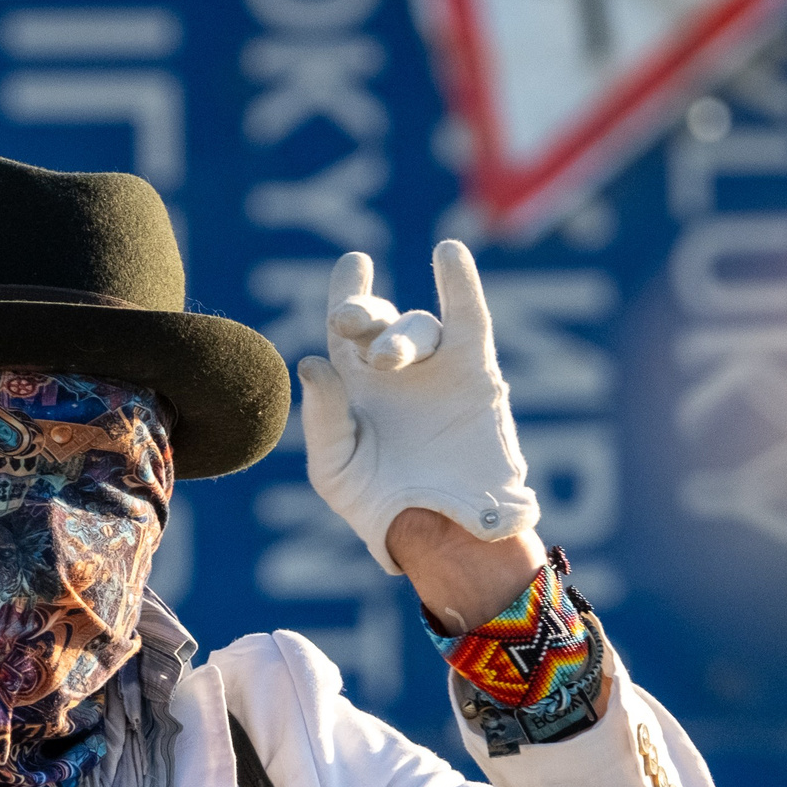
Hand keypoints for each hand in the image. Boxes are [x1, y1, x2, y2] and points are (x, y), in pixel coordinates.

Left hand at [297, 241, 540, 577]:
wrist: (444, 532)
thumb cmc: (382, 508)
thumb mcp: (336, 470)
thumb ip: (322, 419)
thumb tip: (311, 362)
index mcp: (354, 386)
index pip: (344, 329)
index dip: (344, 294)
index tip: (351, 266)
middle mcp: (394, 371)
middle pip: (377, 320)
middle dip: (362, 311)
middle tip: (352, 321)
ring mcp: (435, 370)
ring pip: (416, 327)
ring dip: (400, 335)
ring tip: (388, 361)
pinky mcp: (474, 374)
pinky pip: (468, 320)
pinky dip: (460, 285)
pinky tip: (448, 254)